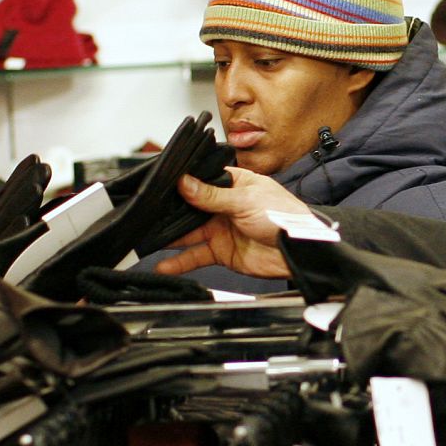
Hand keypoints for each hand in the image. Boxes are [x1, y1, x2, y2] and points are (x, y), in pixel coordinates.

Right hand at [154, 167, 310, 277]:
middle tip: (145, 215)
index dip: (180, 184)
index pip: (201, 180)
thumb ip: (212, 195)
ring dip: (169, 238)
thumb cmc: (285, 216)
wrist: (299, 251)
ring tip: (147, 240)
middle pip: (190, 208)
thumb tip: (184, 182)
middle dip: (169, 212)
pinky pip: (196, 255)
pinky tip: (164, 265)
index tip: (158, 186)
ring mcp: (222, 229)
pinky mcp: (222, 252)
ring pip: (188, 232)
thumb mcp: (246, 200)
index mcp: (234, 184)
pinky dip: (180, 262)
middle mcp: (224, 205)